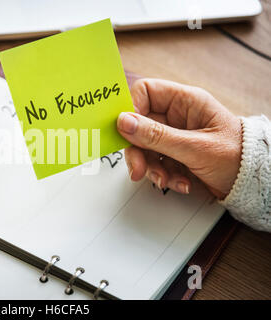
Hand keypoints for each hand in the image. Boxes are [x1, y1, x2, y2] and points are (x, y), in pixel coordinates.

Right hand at [117, 79, 241, 198]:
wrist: (252, 182)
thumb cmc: (238, 156)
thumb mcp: (195, 147)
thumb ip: (156, 135)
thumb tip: (124, 122)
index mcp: (185, 101)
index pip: (145, 92)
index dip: (131, 109)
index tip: (124, 131)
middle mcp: (177, 116)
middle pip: (139, 125)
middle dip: (138, 150)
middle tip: (138, 168)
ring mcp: (175, 135)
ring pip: (145, 146)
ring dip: (151, 167)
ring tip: (166, 180)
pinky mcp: (174, 154)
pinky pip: (156, 161)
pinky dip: (163, 175)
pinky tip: (179, 182)